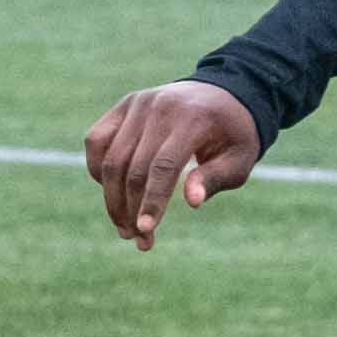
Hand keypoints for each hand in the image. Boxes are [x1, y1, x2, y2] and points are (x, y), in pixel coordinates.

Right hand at [84, 79, 266, 245]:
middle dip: (132, 210)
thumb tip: (192, 201)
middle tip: (140, 241)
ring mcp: (138, 103)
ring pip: (111, 158)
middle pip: (133, 167)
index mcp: (192, 119)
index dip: (152, 200)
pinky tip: (112, 194)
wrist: (223, 94)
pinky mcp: (123, 106)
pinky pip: (97, 141)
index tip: (145, 231)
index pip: (164, 166)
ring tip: (124, 229)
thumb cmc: (233, 136)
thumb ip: (215, 178)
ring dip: (113, 199)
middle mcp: (159, 106)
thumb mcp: (239, 159)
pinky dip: (97, 170)